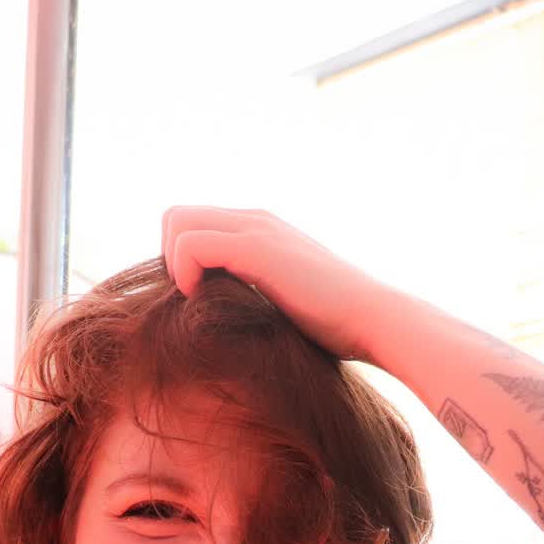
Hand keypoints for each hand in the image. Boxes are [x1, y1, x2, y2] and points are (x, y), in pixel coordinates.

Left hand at [160, 206, 394, 362]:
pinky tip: (204, 300)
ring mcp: (257, 228)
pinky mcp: (257, 248)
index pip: (193, 222)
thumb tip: (218, 314)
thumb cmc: (334, 328)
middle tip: (192, 299)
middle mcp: (256, 219)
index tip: (197, 298)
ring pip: (177, 220)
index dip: (181, 260)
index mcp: (262, 229)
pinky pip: (191, 244)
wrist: (373, 321)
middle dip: (170, 259)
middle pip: (176, 215)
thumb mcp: (284, 304)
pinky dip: (184, 273)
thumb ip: (254, 294)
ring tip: (199, 300)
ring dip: (175, 265)